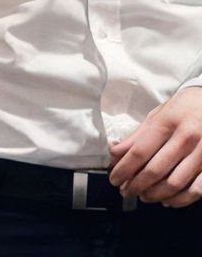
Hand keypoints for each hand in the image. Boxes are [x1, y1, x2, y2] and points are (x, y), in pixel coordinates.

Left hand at [109, 87, 201, 205]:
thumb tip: (115, 152)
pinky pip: (196, 189)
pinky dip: (180, 199)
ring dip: (155, 194)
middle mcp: (186, 137)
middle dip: (136, 185)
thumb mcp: (158, 115)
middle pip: (156, 170)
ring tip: (143, 195)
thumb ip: (137, 135)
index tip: (114, 178)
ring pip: (175, 183)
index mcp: (168, 122)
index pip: (140, 151)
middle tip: (126, 190)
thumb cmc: (183, 108)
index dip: (124, 168)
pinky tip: (168, 200)